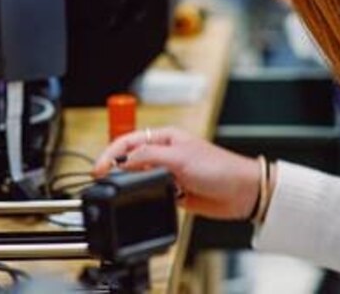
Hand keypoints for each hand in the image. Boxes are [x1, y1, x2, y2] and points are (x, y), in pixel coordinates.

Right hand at [93, 127, 260, 220]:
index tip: (99, 169)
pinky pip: (150, 194)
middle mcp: (164, 154)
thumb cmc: (219, 168)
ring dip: (130, 185)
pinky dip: (145, 198)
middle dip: (116, 169)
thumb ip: (149, 156)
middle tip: (102, 180)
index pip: (128, 141)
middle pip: (130, 159)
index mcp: (165, 137)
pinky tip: (143, 201)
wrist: (241, 193)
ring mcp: (168, 173)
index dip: (110, 153)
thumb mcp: (179, 158)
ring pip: (138, 178)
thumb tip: (123, 161)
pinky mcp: (173, 192)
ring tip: (121, 191)